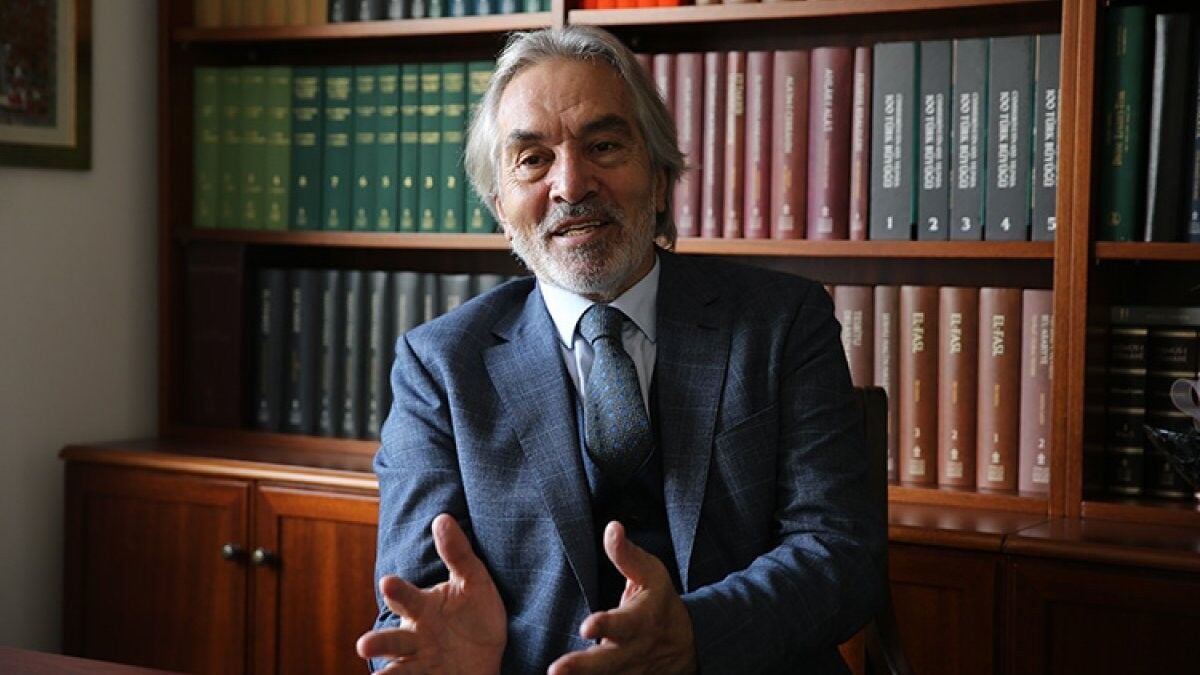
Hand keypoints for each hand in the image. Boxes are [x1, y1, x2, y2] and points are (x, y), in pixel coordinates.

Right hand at [356, 514, 506, 674]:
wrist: (492, 654)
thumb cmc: (476, 613)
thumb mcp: (474, 582)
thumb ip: (458, 554)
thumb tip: (442, 518)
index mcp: (423, 607)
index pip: (406, 597)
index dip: (397, 591)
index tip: (388, 582)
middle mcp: (415, 636)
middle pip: (392, 639)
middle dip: (377, 642)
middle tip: (364, 645)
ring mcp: (419, 662)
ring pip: (397, 669)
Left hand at [548, 521, 696, 674]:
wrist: (690, 644)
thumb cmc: (661, 602)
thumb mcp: (651, 574)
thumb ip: (626, 555)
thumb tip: (612, 527)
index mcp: (641, 620)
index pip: (623, 624)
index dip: (606, 625)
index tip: (586, 627)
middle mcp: (634, 650)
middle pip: (607, 662)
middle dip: (582, 667)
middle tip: (556, 670)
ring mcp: (631, 673)